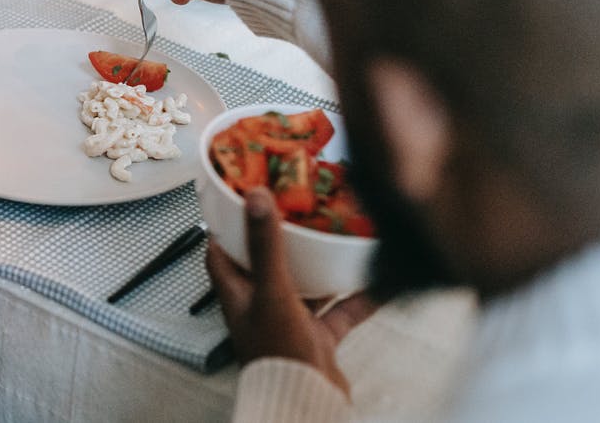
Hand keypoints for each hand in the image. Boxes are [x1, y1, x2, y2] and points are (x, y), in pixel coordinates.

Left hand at [206, 187, 378, 396]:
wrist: (305, 403)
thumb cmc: (278, 354)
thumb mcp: (273, 291)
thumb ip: (266, 246)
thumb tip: (254, 197)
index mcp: (237, 294)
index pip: (221, 252)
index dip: (228, 225)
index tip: (242, 198)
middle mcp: (259, 305)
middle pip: (264, 263)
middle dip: (281, 238)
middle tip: (299, 210)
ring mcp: (289, 321)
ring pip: (304, 284)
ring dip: (319, 263)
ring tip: (336, 235)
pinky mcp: (317, 338)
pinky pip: (340, 311)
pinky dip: (357, 296)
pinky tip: (378, 279)